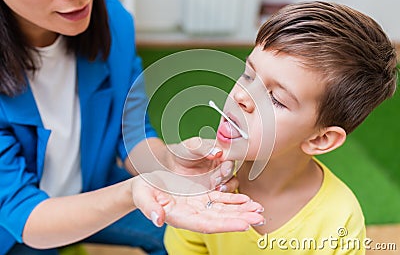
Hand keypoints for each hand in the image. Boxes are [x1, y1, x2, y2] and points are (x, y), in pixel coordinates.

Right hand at [131, 172, 263, 232]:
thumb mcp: (141, 195)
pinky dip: (235, 200)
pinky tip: (247, 200)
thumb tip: (157, 219)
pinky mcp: (201, 195)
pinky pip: (221, 199)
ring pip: (224, 210)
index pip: (206, 224)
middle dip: (240, 219)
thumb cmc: (142, 190)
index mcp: (179, 216)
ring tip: (259, 209)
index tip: (243, 225)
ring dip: (242, 210)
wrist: (145, 184)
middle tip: (260, 217)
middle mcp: (192, 214)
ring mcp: (198, 205)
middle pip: (220, 219)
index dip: (225, 225)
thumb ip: (148, 207)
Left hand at [166, 137, 234, 187]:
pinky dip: (223, 193)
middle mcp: (222, 163)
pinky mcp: (215, 187)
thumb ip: (205, 148)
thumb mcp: (192, 146)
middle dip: (226, 175)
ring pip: (232, 181)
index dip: (230, 162)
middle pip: (232, 170)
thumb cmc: (182, 151)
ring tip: (218, 187)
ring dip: (228, 185)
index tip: (224, 169)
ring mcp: (219, 175)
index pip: (231, 155)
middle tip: (216, 179)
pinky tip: (216, 192)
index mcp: (220, 150)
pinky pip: (224, 191)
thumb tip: (218, 152)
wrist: (171, 165)